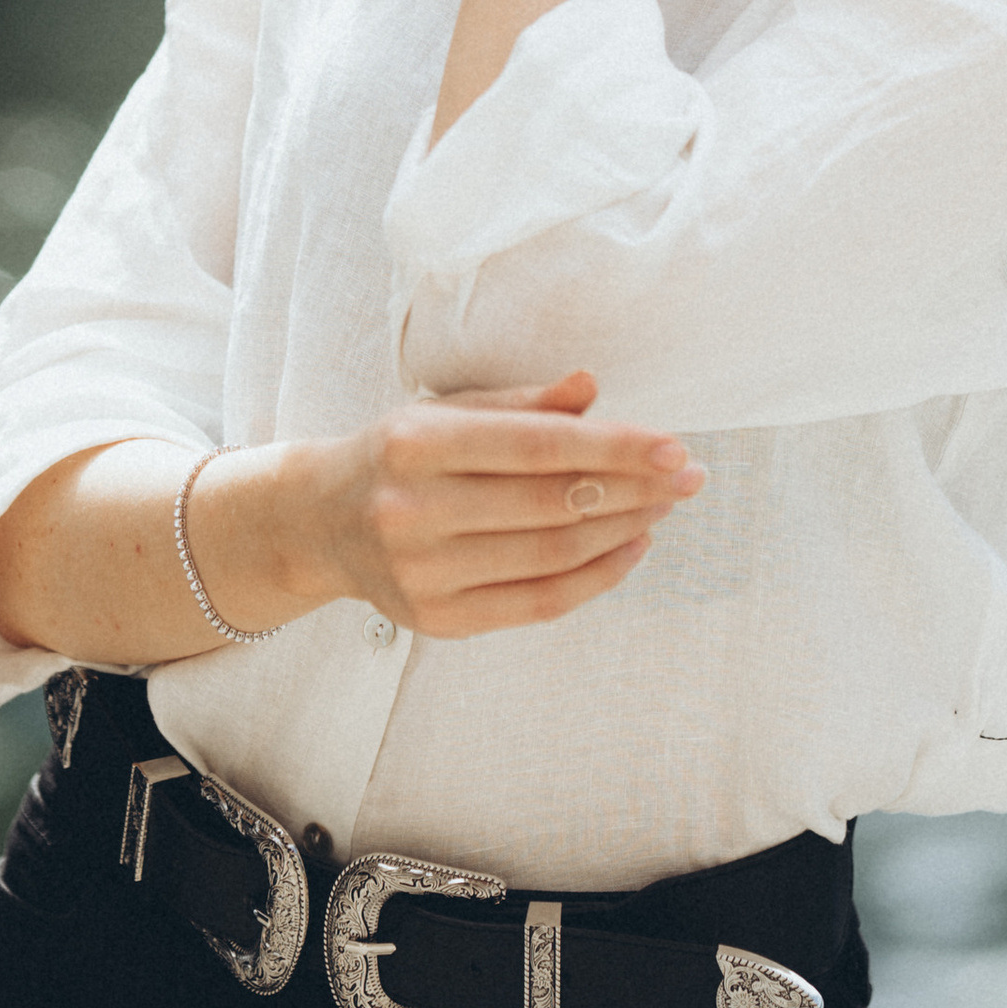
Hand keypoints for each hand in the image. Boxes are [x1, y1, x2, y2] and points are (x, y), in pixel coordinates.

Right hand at [264, 368, 704, 638]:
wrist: (319, 520)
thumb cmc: (400, 453)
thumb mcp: (447, 410)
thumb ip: (522, 402)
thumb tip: (591, 388)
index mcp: (416, 443)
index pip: (536, 446)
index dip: (614, 447)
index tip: (674, 447)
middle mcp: (413, 510)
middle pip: (552, 505)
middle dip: (634, 490)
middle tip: (687, 477)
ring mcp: (422, 572)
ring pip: (550, 556)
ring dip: (622, 531)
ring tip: (662, 507)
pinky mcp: (436, 619)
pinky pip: (536, 604)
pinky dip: (595, 579)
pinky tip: (629, 549)